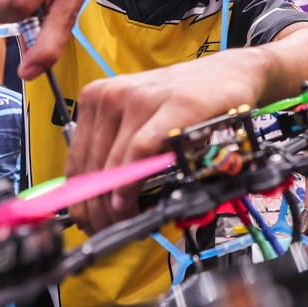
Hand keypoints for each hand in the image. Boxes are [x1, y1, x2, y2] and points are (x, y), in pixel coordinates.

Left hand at [64, 50, 265, 233]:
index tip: (87, 224)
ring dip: (115, 205)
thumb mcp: (141, 122)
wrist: (230, 74)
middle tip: (108, 232)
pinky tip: (130, 201)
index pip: (76, 161)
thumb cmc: (185, 103)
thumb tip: (98, 200)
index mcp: (97, 97)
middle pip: (92, 167)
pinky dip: (131, 182)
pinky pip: (140, 151)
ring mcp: (140, 97)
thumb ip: (116, 152)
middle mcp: (112, 95)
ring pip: (113, 164)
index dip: (78, 201)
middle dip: (97, 210)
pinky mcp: (171, 106)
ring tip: (126, 223)